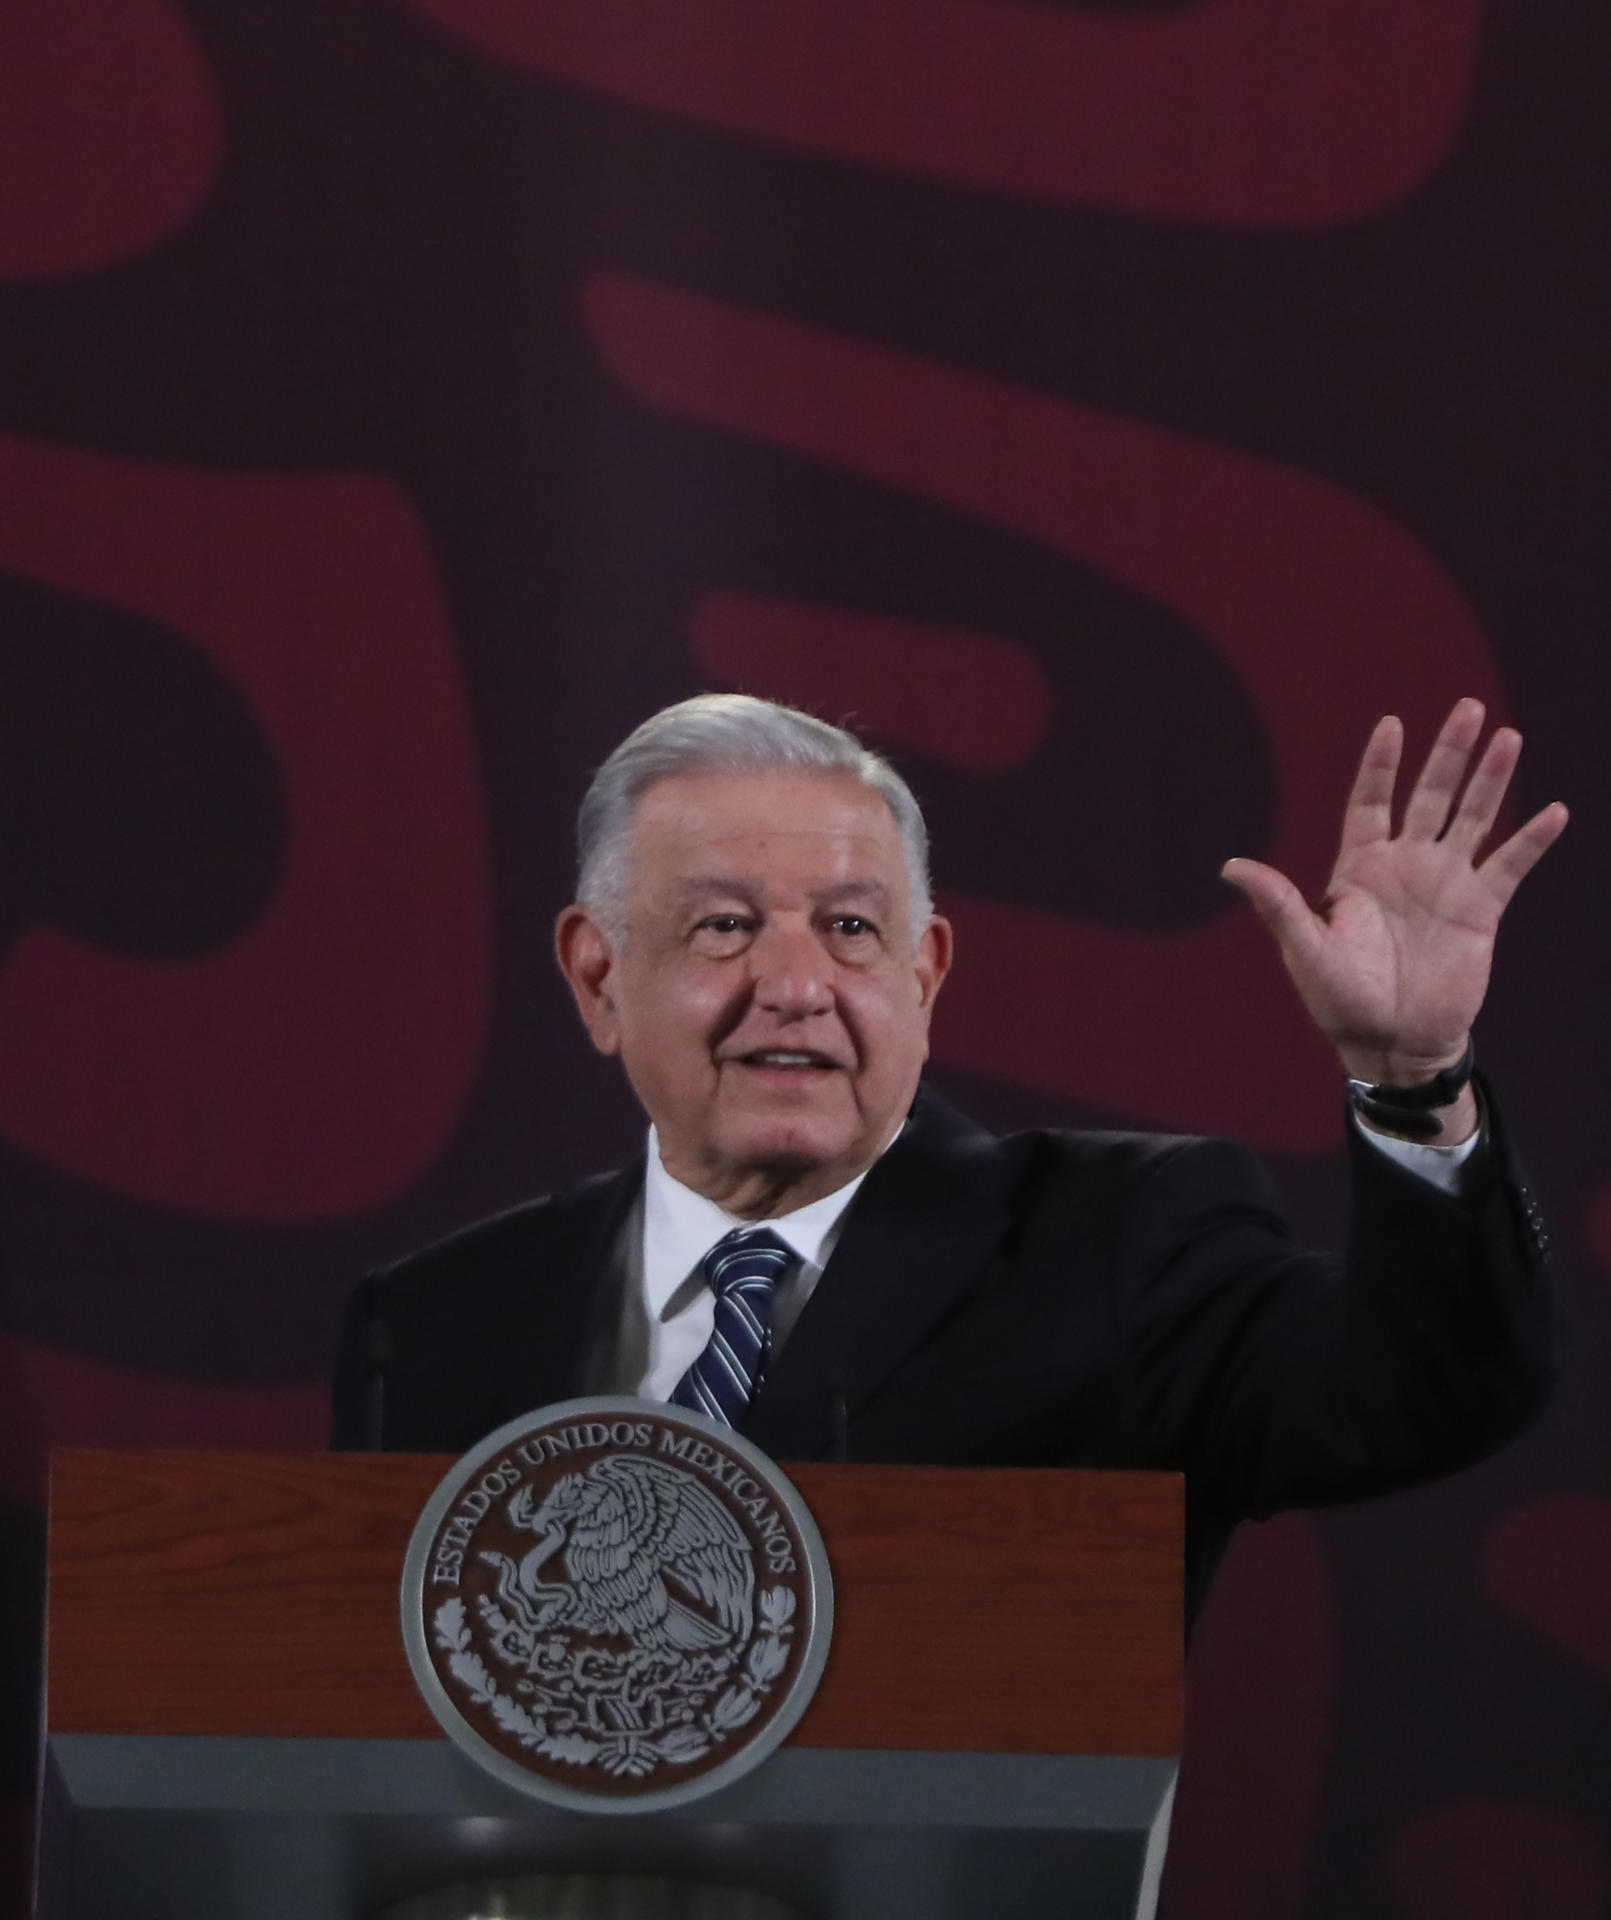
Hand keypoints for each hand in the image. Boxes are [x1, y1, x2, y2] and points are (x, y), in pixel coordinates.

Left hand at [1222, 699, 1566, 1124]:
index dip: (1381, 764)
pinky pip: (1509, 865)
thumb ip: (1277, 903)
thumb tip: (1230, 866)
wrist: (1392, 1041)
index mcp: (1359, 866)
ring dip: (1492, 779)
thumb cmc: (1340, 998)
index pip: (1371, 801)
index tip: (1392, 723)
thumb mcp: (1305, 948)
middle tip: (1468, 707)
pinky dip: (1531, 839)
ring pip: (1473, 817)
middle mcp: (1406, 865)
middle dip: (1449, 753)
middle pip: (1430, 795)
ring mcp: (1446, 883)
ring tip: (1509, 737)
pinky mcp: (1480, 910)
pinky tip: (1554, 810)